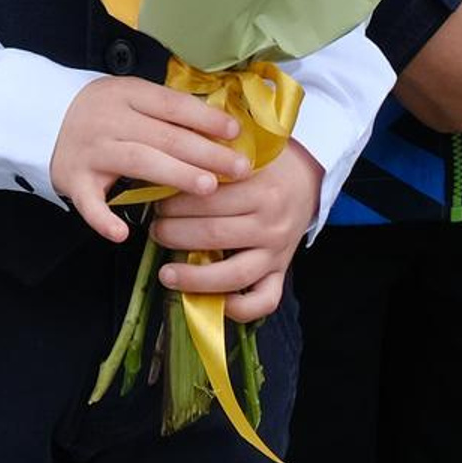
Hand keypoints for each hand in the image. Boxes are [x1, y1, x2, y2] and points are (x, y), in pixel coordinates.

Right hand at [50, 75, 250, 245]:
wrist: (40, 116)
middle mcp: (110, 119)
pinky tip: (122, 233)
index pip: (172, 105)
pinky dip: (103, 218)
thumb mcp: (130, 96)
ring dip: (174, 174)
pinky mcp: (73, 179)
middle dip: (205, 152)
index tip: (236, 132)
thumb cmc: (100, 110)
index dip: (206, 118)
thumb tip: (221, 127)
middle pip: (163, 135)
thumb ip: (166, 110)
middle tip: (238, 169)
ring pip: (138, 161)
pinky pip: (89, 201)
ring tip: (207, 188)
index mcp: (127, 94)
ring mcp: (91, 149)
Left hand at [149, 141, 322, 322]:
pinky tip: (214, 303)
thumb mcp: (238, 153)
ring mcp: (277, 251)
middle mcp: (270, 222)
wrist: (306, 176)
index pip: (208, 199)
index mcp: (259, 188)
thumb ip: (209, 161)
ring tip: (166, 273)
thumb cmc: (263, 161)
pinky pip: (265, 300)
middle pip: (214, 235)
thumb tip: (164, 171)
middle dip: (175, 235)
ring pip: (234, 273)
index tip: (156, 201)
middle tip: (155, 230)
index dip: (175, 203)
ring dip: (194, 277)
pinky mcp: (282, 271)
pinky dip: (240, 309)